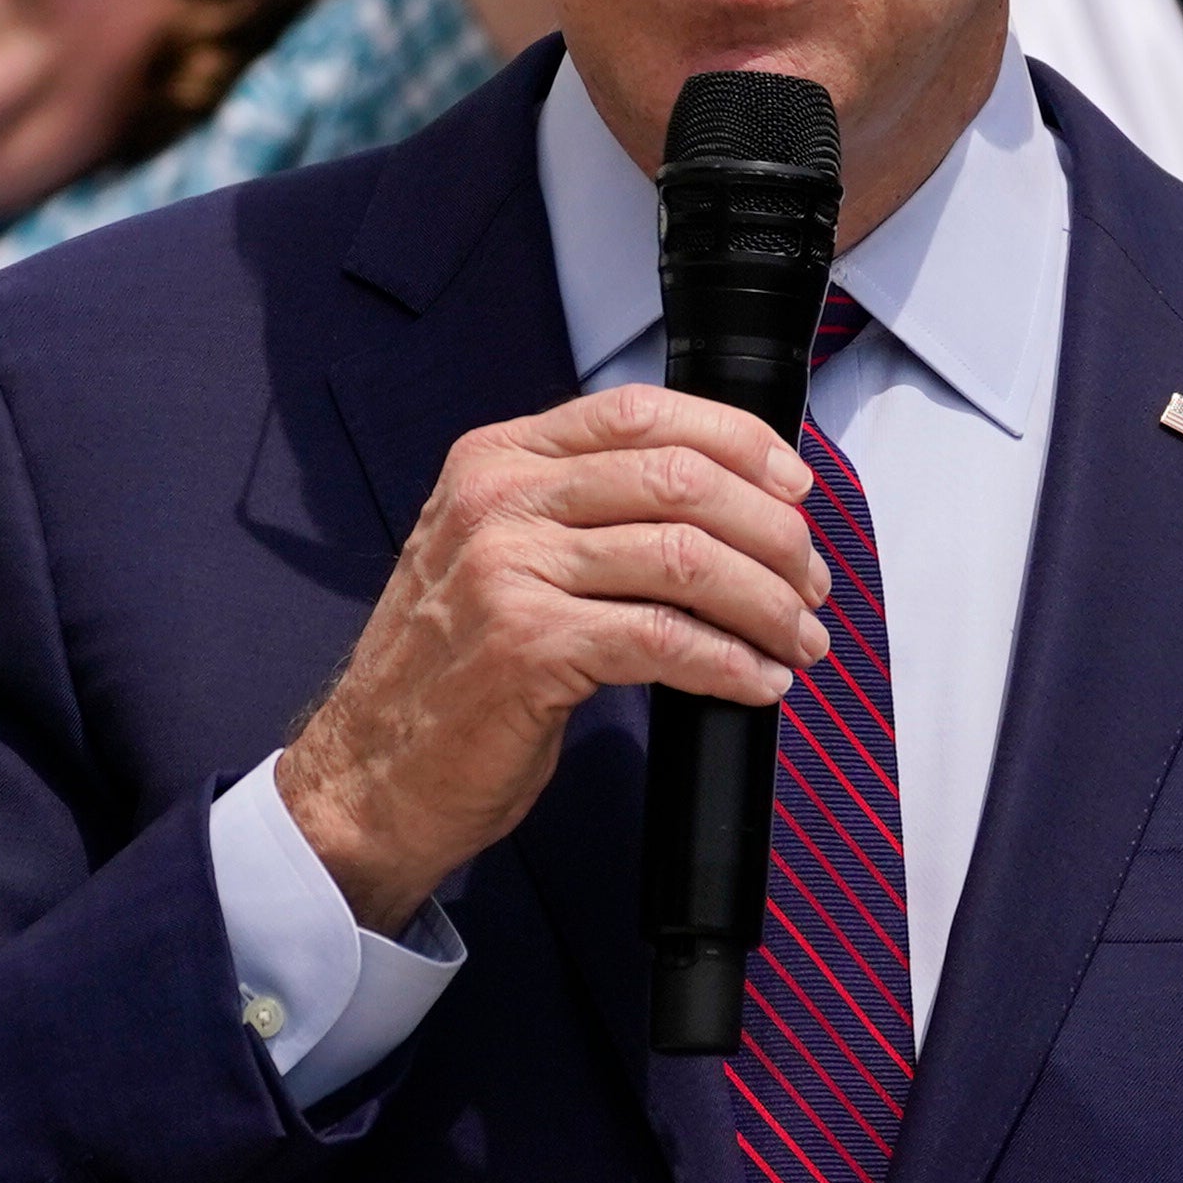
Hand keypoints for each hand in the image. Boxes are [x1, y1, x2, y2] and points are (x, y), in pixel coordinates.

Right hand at [279, 391, 833, 925]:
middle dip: (771, 533)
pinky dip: (730, 664)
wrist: (372, 770)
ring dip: (767, 605)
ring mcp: (507, 571)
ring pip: (687, 558)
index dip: (738, 443)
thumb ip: (581, 510)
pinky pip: (665, 639)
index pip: (639, 412)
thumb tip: (722, 501)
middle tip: (809, 584)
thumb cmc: (451, 669)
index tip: (794, 489)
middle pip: (679, 480)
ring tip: (798, 641)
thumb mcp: (497, 553)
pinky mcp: (528, 647)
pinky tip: (757, 683)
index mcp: (496, 460)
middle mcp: (497, 500)